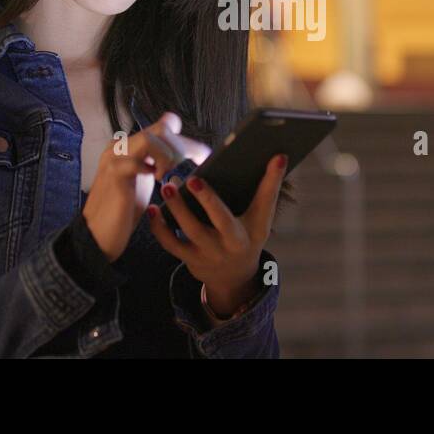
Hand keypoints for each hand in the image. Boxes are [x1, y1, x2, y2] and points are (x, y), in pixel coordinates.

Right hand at [82, 112, 211, 262]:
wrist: (97, 236)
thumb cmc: (122, 211)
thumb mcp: (145, 182)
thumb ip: (157, 164)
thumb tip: (179, 153)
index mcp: (128, 147)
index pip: (163, 126)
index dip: (185, 139)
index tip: (201, 156)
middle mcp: (119, 147)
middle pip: (160, 128)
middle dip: (181, 147)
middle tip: (186, 168)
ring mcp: (114, 159)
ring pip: (149, 139)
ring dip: (167, 157)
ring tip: (167, 176)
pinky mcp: (114, 175)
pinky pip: (136, 162)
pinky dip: (152, 170)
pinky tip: (156, 181)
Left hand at [147, 153, 287, 317]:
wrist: (233, 277)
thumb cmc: (248, 237)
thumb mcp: (261, 218)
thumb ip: (268, 189)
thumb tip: (279, 156)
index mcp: (252, 230)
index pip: (263, 204)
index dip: (268, 183)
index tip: (273, 158)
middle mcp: (231, 243)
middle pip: (218, 219)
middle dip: (206, 198)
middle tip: (191, 178)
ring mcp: (209, 253)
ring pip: (189, 231)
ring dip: (176, 209)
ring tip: (167, 187)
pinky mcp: (190, 259)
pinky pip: (170, 243)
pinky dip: (159, 227)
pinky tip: (153, 209)